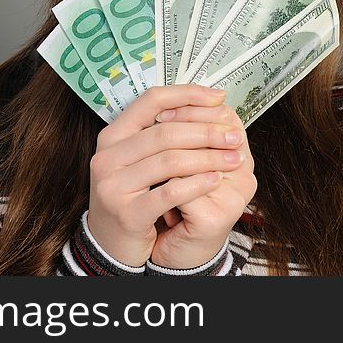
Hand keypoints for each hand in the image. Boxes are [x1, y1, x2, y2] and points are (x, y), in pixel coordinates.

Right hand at [86, 84, 246, 266]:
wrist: (110, 247)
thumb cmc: (133, 198)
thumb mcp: (137, 161)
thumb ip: (161, 135)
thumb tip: (210, 104)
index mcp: (112, 136)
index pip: (151, 100)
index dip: (188, 94)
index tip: (219, 97)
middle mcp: (107, 157)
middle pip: (165, 132)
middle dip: (206, 131)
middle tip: (235, 136)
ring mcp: (113, 186)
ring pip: (170, 161)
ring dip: (208, 158)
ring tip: (233, 158)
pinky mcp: (127, 214)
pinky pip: (170, 193)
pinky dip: (198, 184)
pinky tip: (216, 180)